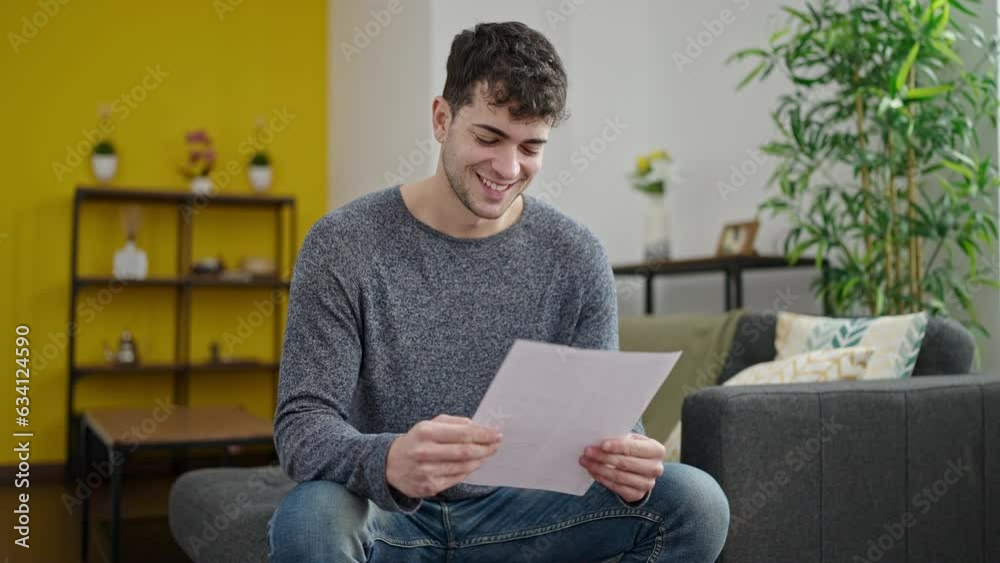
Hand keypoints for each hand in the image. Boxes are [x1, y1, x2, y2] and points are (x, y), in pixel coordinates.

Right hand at [386, 414, 502, 498]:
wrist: (390, 464)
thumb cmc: (416, 441)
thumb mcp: (429, 425)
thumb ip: (453, 423)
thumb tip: (476, 426)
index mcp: (426, 432)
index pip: (462, 433)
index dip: (483, 434)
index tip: (496, 433)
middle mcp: (425, 452)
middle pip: (465, 451)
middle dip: (485, 447)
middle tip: (497, 445)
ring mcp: (427, 471)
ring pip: (462, 467)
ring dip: (479, 460)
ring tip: (487, 454)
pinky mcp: (429, 487)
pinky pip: (456, 479)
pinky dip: (468, 471)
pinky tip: (473, 464)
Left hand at [579, 433, 664, 502]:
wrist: (643, 469)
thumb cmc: (634, 449)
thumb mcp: (632, 440)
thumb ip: (620, 438)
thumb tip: (599, 439)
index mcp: (656, 450)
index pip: (634, 447)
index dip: (617, 446)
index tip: (601, 445)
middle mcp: (656, 468)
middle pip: (625, 463)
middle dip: (603, 457)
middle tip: (587, 452)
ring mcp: (648, 484)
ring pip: (620, 477)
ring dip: (599, 469)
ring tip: (586, 462)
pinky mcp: (638, 495)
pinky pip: (617, 488)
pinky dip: (603, 480)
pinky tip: (594, 472)